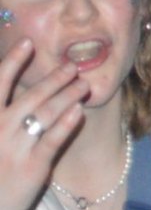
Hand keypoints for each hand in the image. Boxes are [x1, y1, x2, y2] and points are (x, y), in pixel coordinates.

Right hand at [0, 41, 88, 209]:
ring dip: (67, 95)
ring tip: (84, 85)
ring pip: (45, 114)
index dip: (12, 63)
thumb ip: (2, 111)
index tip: (28, 43)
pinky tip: (79, 111)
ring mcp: (15, 148)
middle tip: (73, 66)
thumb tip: (12, 84)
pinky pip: (52, 140)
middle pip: (30, 97)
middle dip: (54, 79)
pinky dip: (66, 124)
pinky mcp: (32, 166)